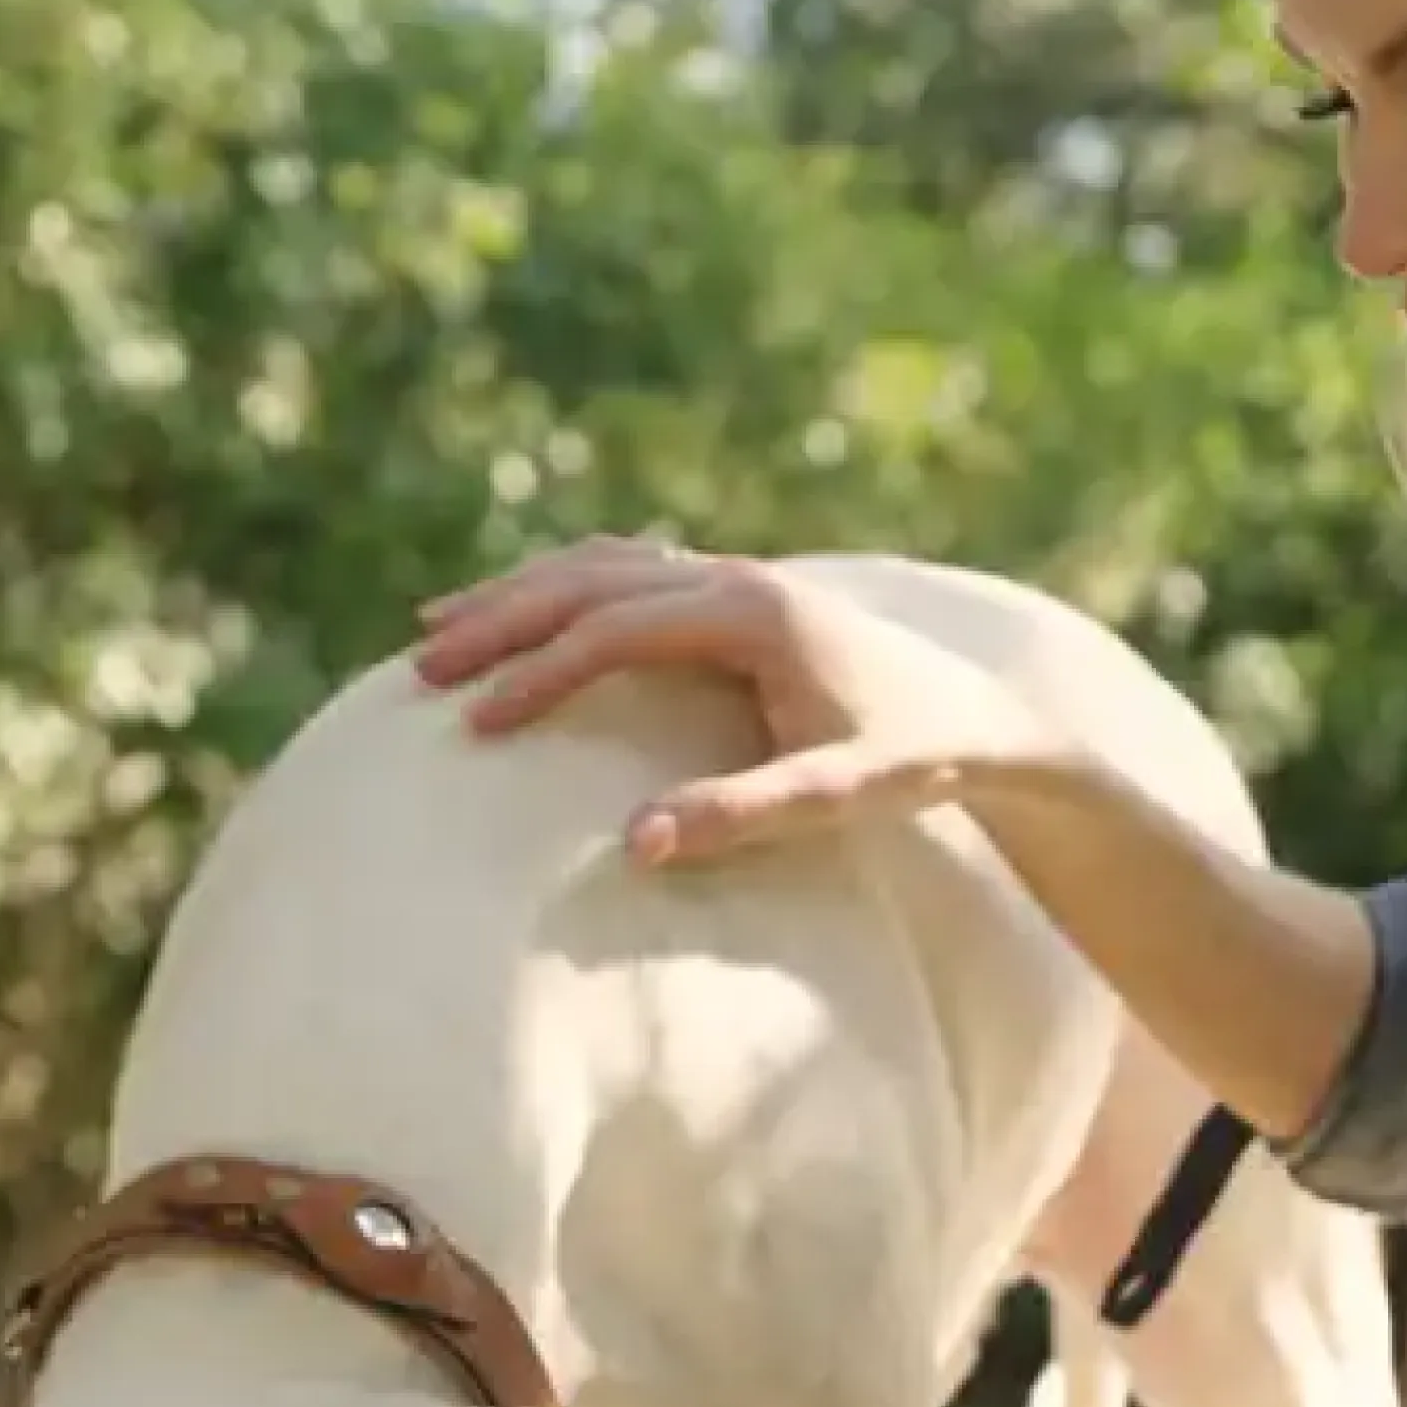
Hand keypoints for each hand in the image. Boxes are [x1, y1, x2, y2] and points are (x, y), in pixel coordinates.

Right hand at [406, 536, 1088, 865]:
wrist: (985, 719)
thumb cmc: (913, 762)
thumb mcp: (835, 799)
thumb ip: (741, 815)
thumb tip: (636, 843)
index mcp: (754, 612)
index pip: (614, 630)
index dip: (538, 676)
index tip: (474, 725)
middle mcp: (737, 575)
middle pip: (588, 578)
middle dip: (499, 620)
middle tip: (421, 669)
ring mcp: (733, 574)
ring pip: (599, 562)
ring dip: (516, 592)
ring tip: (436, 630)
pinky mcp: (733, 590)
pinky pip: (625, 568)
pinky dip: (561, 585)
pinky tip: (518, 610)